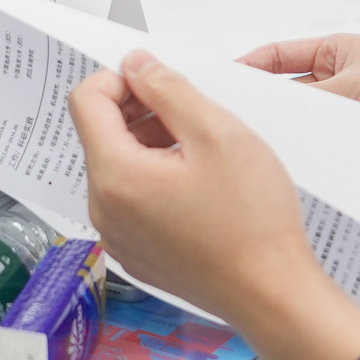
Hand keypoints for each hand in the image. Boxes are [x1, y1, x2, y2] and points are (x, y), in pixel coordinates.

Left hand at [71, 52, 359, 359]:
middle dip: (139, 111)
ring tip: (201, 149)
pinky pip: (131, 199)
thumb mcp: (217, 133)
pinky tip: (199, 184)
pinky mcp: (137, 253)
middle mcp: (104, 210)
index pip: (86, 101)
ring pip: (118, 166)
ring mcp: (118, 236)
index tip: (159, 80)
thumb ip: (169, 89)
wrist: (273, 295)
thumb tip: (136, 64)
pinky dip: (156, 178)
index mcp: (115, 177)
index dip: (121, 78)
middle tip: (191, 113)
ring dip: (150, 143)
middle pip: (101, 134)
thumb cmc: (253, 221)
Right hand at [242, 33, 359, 175]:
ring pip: (307, 123)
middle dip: (263, 111)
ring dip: (291, 138)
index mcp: (335, 50)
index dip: (242, 72)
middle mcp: (341, 78)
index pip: (273, 56)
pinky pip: (329, 145)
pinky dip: (314, 156)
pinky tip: (299, 176)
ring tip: (263, 156)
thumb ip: (305, 101)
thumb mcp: (356, 95)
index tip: (214, 92)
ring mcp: (352, 109)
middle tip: (232, 132)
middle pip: (286, 92)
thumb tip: (258, 114)